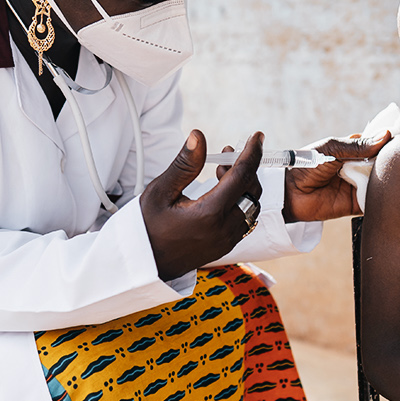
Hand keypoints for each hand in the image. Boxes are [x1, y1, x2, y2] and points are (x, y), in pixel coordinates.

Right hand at [141, 130, 262, 279]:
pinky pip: (245, 220)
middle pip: (251, 190)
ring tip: (221, 172)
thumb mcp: (160, 191)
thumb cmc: (146, 228)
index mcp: (210, 214)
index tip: (257, 136)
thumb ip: (184, 165)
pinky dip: (241, 201)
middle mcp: (224, 229)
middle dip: (245, 167)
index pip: (242, 176)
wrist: (143, 264)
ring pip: (252, 206)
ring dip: (243, 185)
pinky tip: (223, 193)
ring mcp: (227, 241)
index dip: (252, 152)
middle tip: (226, 153)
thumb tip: (198, 137)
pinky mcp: (225, 246)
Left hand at [280, 130, 399, 222]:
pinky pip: (376, 200)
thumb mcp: (332, 149)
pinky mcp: (357, 204)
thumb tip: (386, 135)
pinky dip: (387, 196)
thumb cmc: (306, 164)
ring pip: (384, 180)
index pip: (378, 142)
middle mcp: (359, 166)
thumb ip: (358, 146)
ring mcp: (359, 185)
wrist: (289, 192)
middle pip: (385, 161)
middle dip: (399, 156)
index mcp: (353, 149)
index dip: (393, 137)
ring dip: (396, 176)